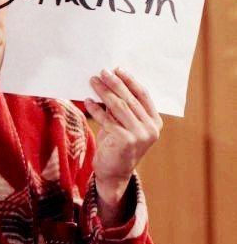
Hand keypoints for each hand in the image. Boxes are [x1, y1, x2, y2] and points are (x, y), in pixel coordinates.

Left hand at [84, 67, 162, 224]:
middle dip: (115, 83)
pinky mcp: (126, 141)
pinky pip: (108, 120)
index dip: (130, 81)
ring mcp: (140, 135)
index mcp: (155, 122)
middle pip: (130, 99)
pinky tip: (87, 101)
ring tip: (93, 82)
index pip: (143, 95)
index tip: (117, 69)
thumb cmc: (117, 145)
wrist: (113, 173)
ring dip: (104, 92)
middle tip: (102, 72)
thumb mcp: (122, 124)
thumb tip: (110, 81)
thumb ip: (121, 107)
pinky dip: (96, 109)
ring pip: (119, 107)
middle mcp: (151, 128)